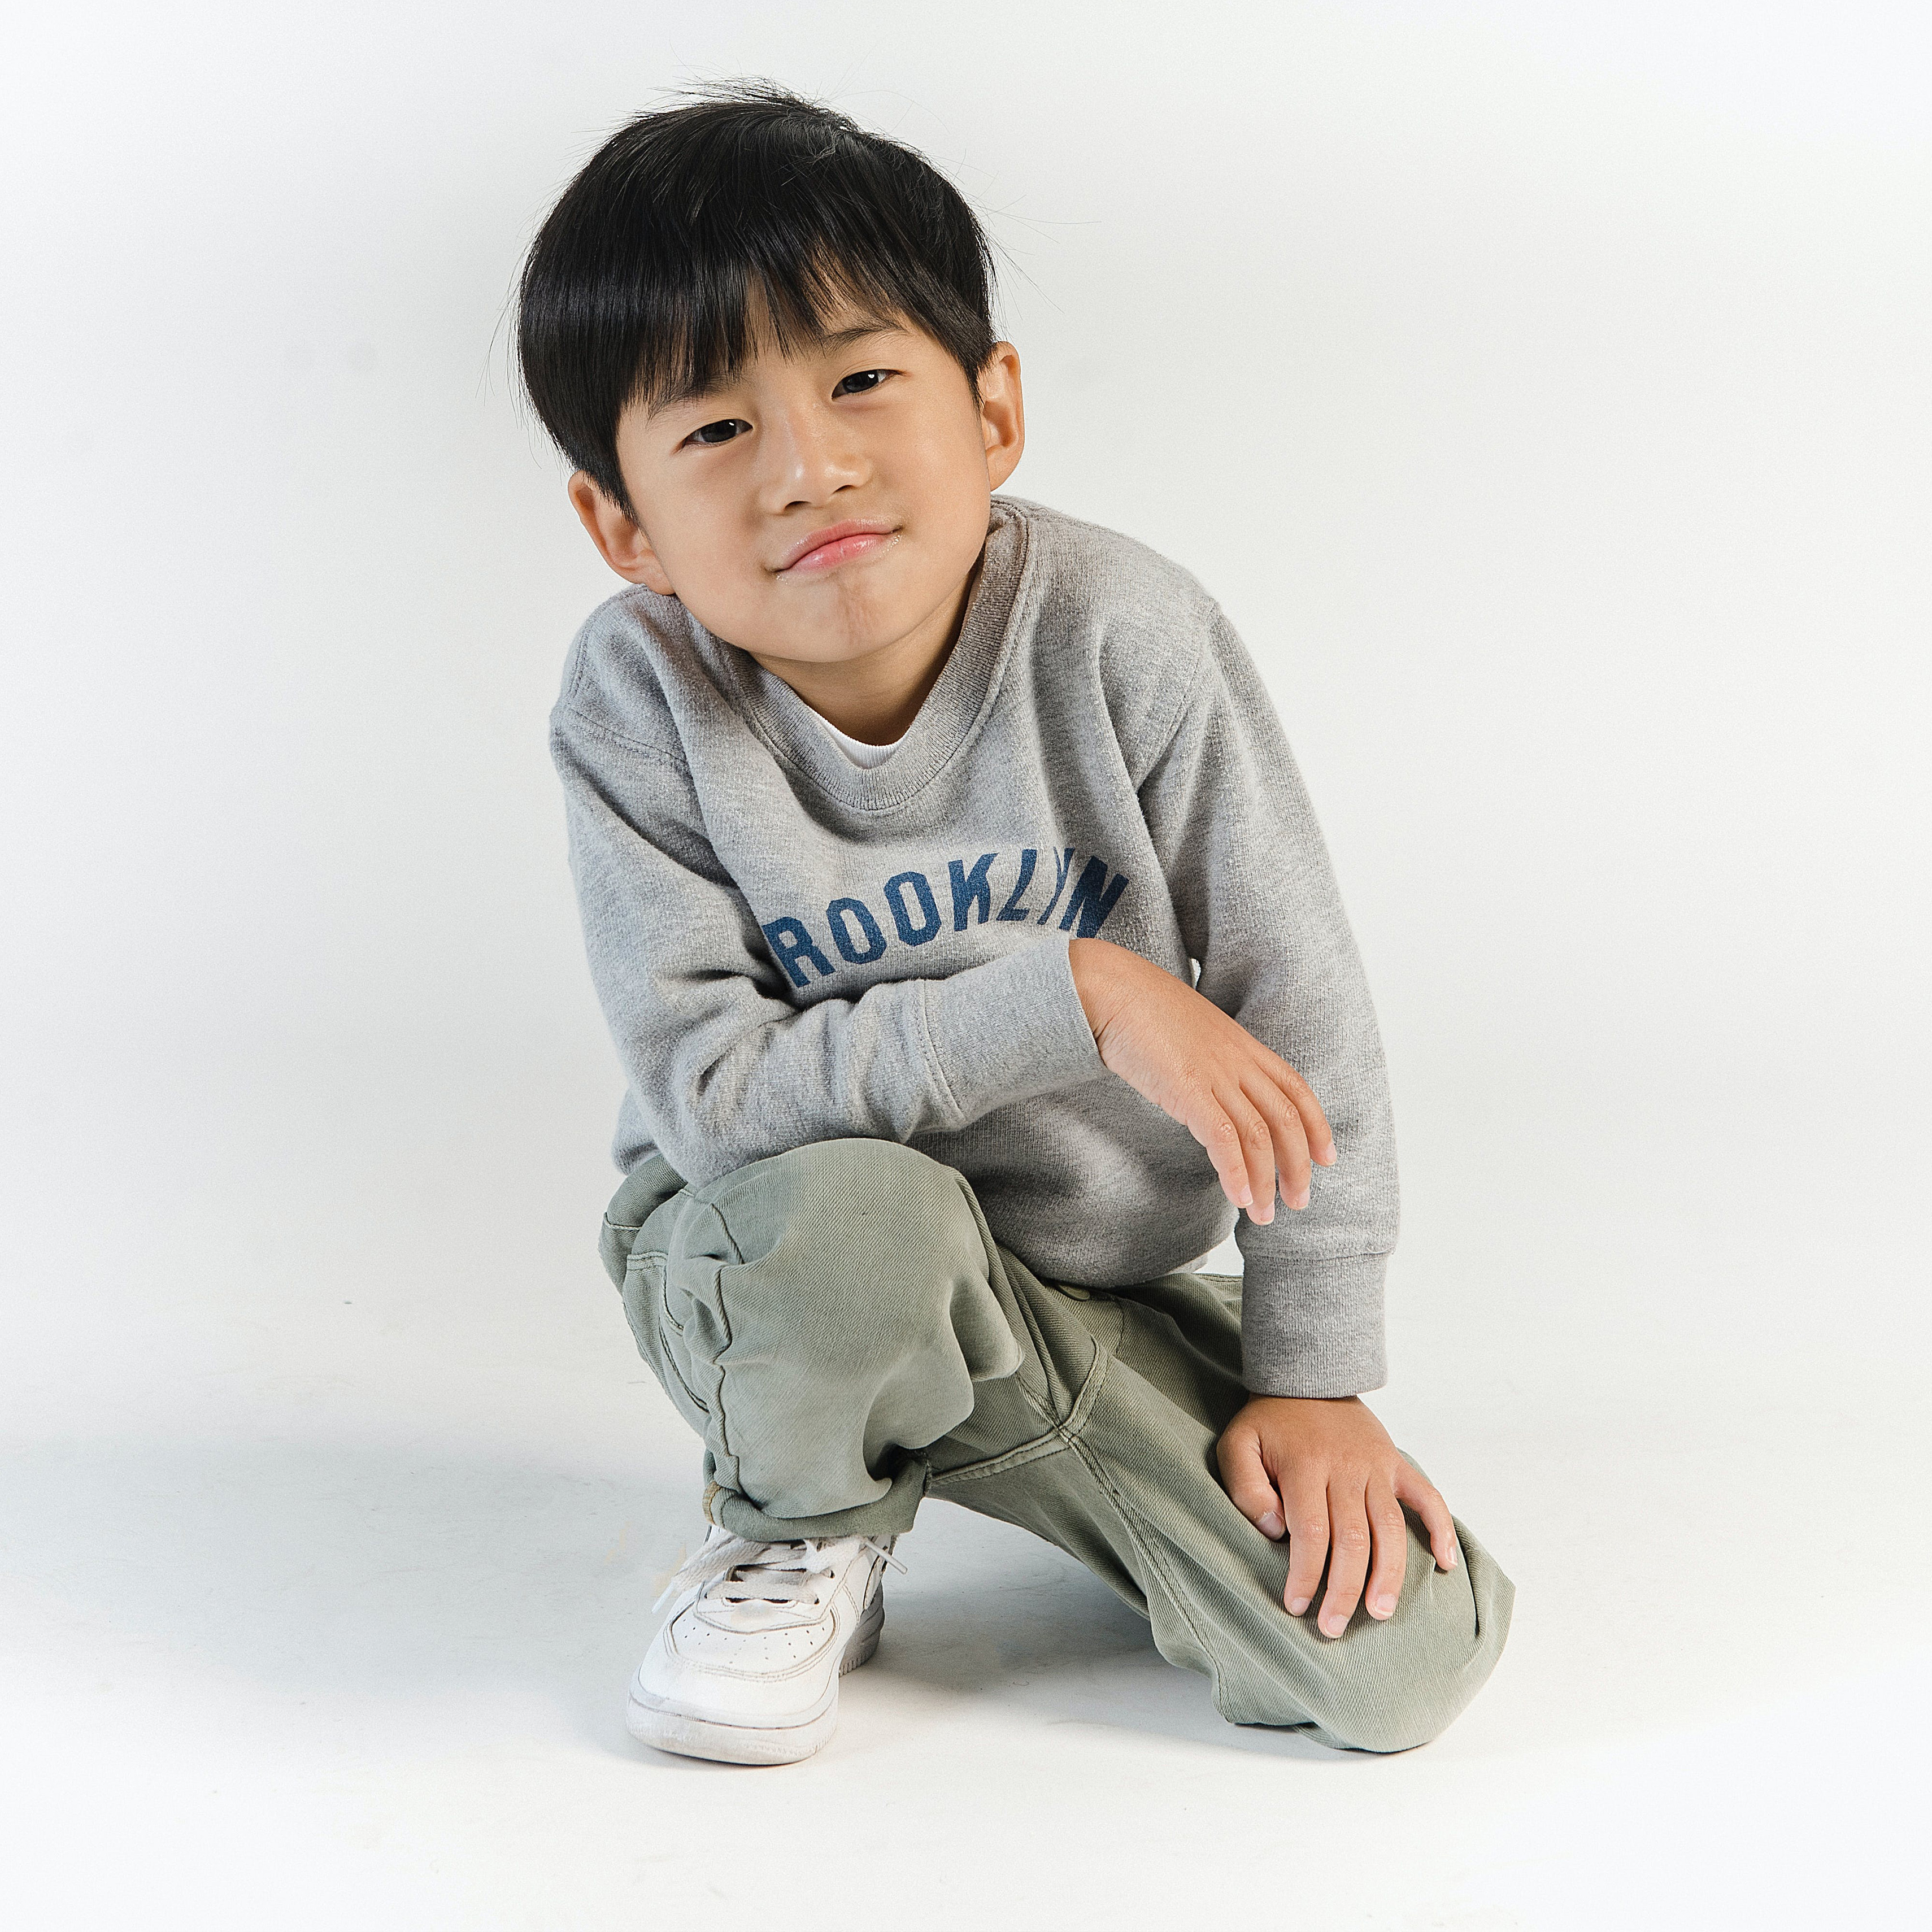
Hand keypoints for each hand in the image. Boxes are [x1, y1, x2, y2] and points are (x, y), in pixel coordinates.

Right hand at [1069, 936, 1334, 1222]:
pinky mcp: (1187, 1088)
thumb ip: (1212, 1062)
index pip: (1296, 1088)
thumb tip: (1216, 1094)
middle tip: (1298, 1201)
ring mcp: (1214, 1073)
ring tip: (1264, 1215)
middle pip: (1285, 1118)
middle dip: (1297, 1166)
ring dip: (1265, 1181)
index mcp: (1242, 1045)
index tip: (1326, 1158)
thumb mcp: (1191, 1034)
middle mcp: (1237, 1059)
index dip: (1317, 1125)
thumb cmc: (1140, 1011)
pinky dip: (1235, 1172)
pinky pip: (1223, 1138)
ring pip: (1258, 1134)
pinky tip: (1238, 1198)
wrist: (1109, 988)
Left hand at [1216, 1395, 1458, 1633]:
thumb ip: (1245, 1487)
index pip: (1310, 1533)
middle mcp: (1347, 1468)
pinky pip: (1427, 1496)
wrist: (1307, 1377)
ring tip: (1380, 1613)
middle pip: (1353, 1539)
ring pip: (1390, 1528)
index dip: (1306, 1574)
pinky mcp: (1395, 1463)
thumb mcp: (1237, 1444)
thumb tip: (1272, 1530)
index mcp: (1306, 1466)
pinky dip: (1441, 1528)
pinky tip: (1445, 1563)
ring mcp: (1376, 1466)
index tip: (1296, 1605)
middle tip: (1333, 1627)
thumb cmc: (1268, 1422)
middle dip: (1345, 1589)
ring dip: (1389, 1574)